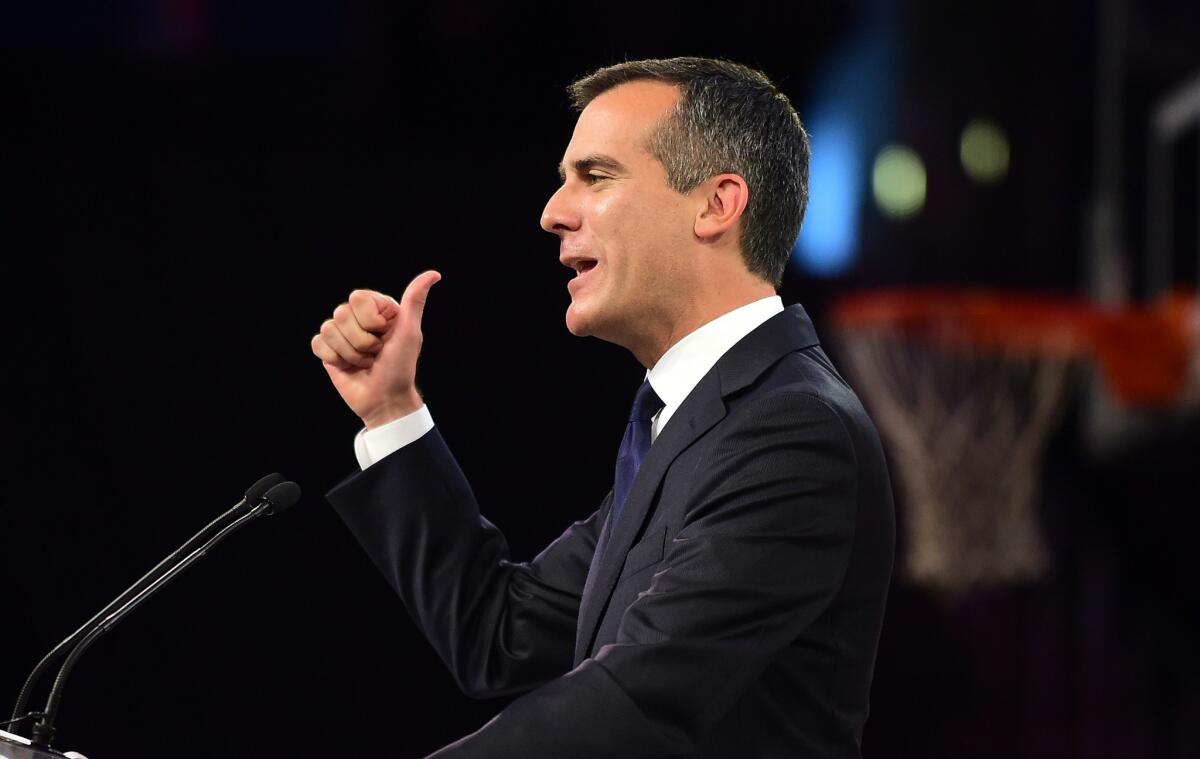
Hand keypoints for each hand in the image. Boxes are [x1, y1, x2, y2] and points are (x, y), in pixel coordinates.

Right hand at [311, 270, 440, 427]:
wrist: (385, 399)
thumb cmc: (401, 366)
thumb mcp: (410, 332)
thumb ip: (414, 301)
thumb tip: (434, 274)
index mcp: (377, 308)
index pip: (357, 297)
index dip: (370, 321)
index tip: (385, 335)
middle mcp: (357, 317)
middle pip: (341, 313)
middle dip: (361, 341)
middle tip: (375, 353)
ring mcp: (341, 333)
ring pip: (329, 329)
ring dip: (351, 353)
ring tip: (365, 362)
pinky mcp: (327, 350)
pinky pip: (318, 343)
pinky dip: (334, 358)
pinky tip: (347, 366)